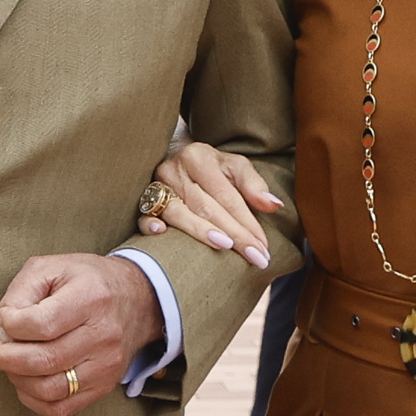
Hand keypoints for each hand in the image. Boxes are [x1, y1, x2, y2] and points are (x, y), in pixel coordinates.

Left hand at [0, 251, 158, 415]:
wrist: (136, 299)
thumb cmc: (85, 281)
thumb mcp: (51, 267)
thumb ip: (21, 291)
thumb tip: (3, 328)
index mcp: (91, 297)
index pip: (40, 324)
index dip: (10, 324)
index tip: (4, 318)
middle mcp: (103, 334)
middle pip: (42, 360)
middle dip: (3, 357)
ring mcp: (106, 365)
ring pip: (50, 389)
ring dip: (16, 379)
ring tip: (7, 362)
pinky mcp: (104, 385)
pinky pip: (62, 408)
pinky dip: (34, 400)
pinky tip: (24, 381)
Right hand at [140, 140, 284, 265]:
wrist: (175, 162)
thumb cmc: (210, 169)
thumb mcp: (233, 167)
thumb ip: (253, 184)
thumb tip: (274, 205)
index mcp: (198, 157)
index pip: (227, 195)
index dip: (247, 221)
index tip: (263, 246)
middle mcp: (175, 170)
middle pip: (207, 206)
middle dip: (234, 234)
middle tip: (255, 258)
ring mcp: (156, 186)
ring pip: (179, 213)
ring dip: (201, 231)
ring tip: (224, 247)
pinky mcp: (141, 202)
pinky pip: (143, 216)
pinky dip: (150, 225)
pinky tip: (162, 234)